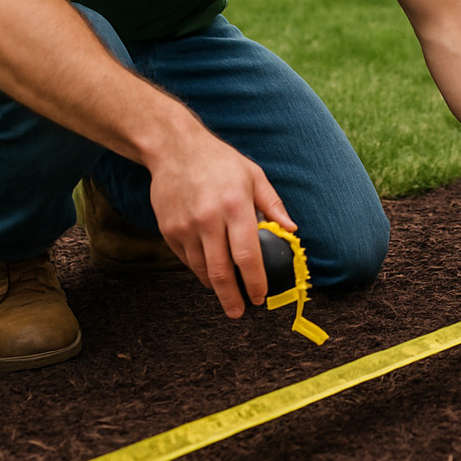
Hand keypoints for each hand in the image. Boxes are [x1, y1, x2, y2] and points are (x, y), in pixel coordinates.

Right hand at [147, 131, 296, 317]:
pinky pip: (186, 260)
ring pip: (201, 269)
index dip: (255, 281)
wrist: (174, 148)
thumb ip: (273, 206)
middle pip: (221, 271)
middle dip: (232, 298)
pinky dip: (198, 269)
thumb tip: (291, 231)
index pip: (248, 255)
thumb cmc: (219, 161)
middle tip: (239, 312)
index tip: (260, 297)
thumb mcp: (254, 175)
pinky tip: (208, 270)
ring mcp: (186, 226)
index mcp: (235, 206)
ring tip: (226, 292)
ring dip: (215, 285)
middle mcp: (209, 219)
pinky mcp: (169, 230)